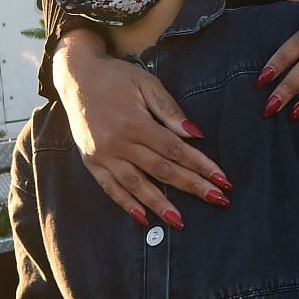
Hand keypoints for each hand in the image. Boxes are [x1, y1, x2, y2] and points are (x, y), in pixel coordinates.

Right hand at [54, 31, 231, 227]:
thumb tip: (195, 135)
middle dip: (192, 186)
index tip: (222, 180)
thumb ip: (169, 110)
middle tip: (217, 200)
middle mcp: (118, 143)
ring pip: (136, 185)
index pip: (175, 150)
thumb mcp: (146, 83)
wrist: (76, 77)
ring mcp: (102, 155)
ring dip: (160, 204)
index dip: (201, 166)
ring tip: (180, 221)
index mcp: (135, 122)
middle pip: (161, 170)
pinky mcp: (91, 162)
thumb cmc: (116, 77)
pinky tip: (144, 218)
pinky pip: (110, 188)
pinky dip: (127, 204)